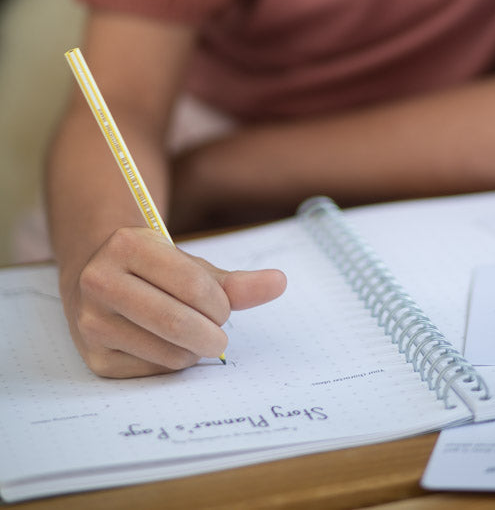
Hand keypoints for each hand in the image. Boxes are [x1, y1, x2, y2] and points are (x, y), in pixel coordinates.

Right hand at [63, 227, 285, 377]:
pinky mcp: (94, 358)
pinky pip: (153, 371)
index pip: (193, 285)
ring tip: (193, 336)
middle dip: (212, 334)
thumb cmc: (152, 268)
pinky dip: (173, 363)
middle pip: (177, 322)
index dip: (221, 304)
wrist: (94, 277)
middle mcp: (100, 281)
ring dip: (194, 351)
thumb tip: (280, 283)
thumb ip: (233, 280)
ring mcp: (92, 322)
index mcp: (127, 246)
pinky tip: (166, 345)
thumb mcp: (187, 264)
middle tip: (219, 335)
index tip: (224, 308)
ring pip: (167, 352)